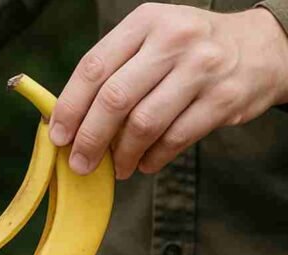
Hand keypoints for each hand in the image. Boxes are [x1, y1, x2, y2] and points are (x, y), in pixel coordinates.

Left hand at [49, 3, 287, 178]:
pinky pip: (176, 138)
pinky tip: (143, 163)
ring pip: (145, 123)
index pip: (94, 67)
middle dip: (90, 138)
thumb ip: (114, 69)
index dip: (70, 106)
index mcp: (146, 22)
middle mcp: (174, 40)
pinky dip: (153, 158)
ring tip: (115, 167)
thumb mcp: (152, 39)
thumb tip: (70, 120)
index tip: (57, 135)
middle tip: (79, 163)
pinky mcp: (224, 98)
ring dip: (122, 154)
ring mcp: (202, 68)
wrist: (263, 47)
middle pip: (115, 98)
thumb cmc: (189, 49)